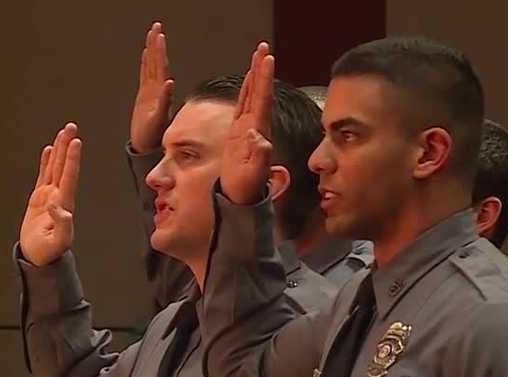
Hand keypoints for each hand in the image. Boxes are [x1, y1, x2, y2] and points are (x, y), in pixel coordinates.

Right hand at [20, 124, 81, 266]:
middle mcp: (60, 196)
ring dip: (59, 150)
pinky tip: (49, 150)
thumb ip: (62, 225)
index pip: (69, 176)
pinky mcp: (40, 198)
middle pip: (64, 166)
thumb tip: (59, 206)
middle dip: (67, 146)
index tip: (76, 142)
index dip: (72, 159)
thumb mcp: (59, 241)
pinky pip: (44, 175)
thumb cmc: (50, 251)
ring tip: (63, 132)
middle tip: (71, 127)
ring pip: (55, 167)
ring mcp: (50, 195)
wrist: (40, 257)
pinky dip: (46, 162)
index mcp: (65, 204)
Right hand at [130, 22, 174, 153]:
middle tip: (157, 27)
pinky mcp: (145, 95)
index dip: (159, 51)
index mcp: (162, 90)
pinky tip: (146, 53)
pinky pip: (146, 74)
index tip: (159, 36)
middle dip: (156, 44)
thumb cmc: (156, 134)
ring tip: (153, 34)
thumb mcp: (162, 116)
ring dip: (152, 50)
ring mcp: (151, 91)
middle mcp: (158, 88)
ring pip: (151, 65)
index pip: (161, 65)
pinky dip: (146, 63)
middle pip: (156, 61)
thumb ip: (165, 99)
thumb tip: (170, 83)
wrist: (147, 146)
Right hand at [221, 42, 274, 204]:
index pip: (262, 100)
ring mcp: (248, 128)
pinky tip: (250, 78)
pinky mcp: (240, 131)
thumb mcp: (253, 174)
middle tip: (264, 47)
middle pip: (259, 92)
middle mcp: (256, 126)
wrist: (241, 198)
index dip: (264, 79)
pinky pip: (244, 104)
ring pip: (253, 95)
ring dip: (256, 75)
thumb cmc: (247, 188)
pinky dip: (247, 89)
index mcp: (259, 132)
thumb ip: (259, 156)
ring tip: (259, 55)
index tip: (267, 59)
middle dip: (261, 70)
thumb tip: (259, 138)